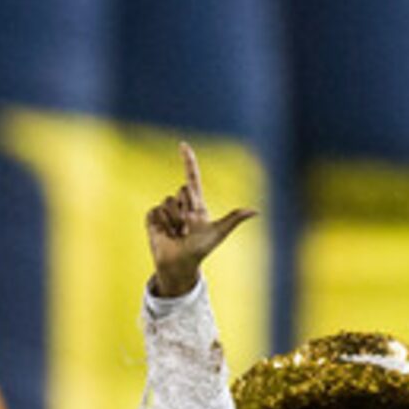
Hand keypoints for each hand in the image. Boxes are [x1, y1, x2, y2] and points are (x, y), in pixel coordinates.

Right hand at [144, 143, 256, 296]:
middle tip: (189, 227)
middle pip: (182, 189)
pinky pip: (157, 210)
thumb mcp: (218, 232)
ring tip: (178, 233)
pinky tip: (166, 233)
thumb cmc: (200, 249)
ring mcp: (165, 209)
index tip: (183, 144)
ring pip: (169, 201)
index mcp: (196, 204)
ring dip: (176, 219)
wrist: (180, 263)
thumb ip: (234, 219)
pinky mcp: (153, 217)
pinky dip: (163, 223)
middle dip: (187, 207)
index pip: (191, 177)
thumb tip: (255, 211)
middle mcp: (180, 203)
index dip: (188, 161)